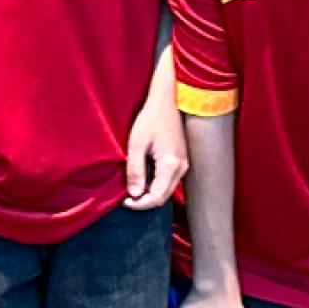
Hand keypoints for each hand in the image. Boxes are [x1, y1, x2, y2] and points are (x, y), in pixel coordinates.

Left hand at [125, 93, 187, 212]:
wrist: (166, 103)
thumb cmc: (150, 120)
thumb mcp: (136, 144)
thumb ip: (135, 170)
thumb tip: (134, 194)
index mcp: (170, 164)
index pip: (157, 197)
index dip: (140, 204)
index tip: (125, 202)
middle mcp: (181, 168)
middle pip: (164, 197)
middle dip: (145, 201)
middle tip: (127, 198)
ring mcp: (184, 165)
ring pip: (167, 190)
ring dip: (150, 193)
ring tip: (133, 188)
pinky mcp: (181, 161)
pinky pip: (169, 181)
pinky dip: (156, 185)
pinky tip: (143, 178)